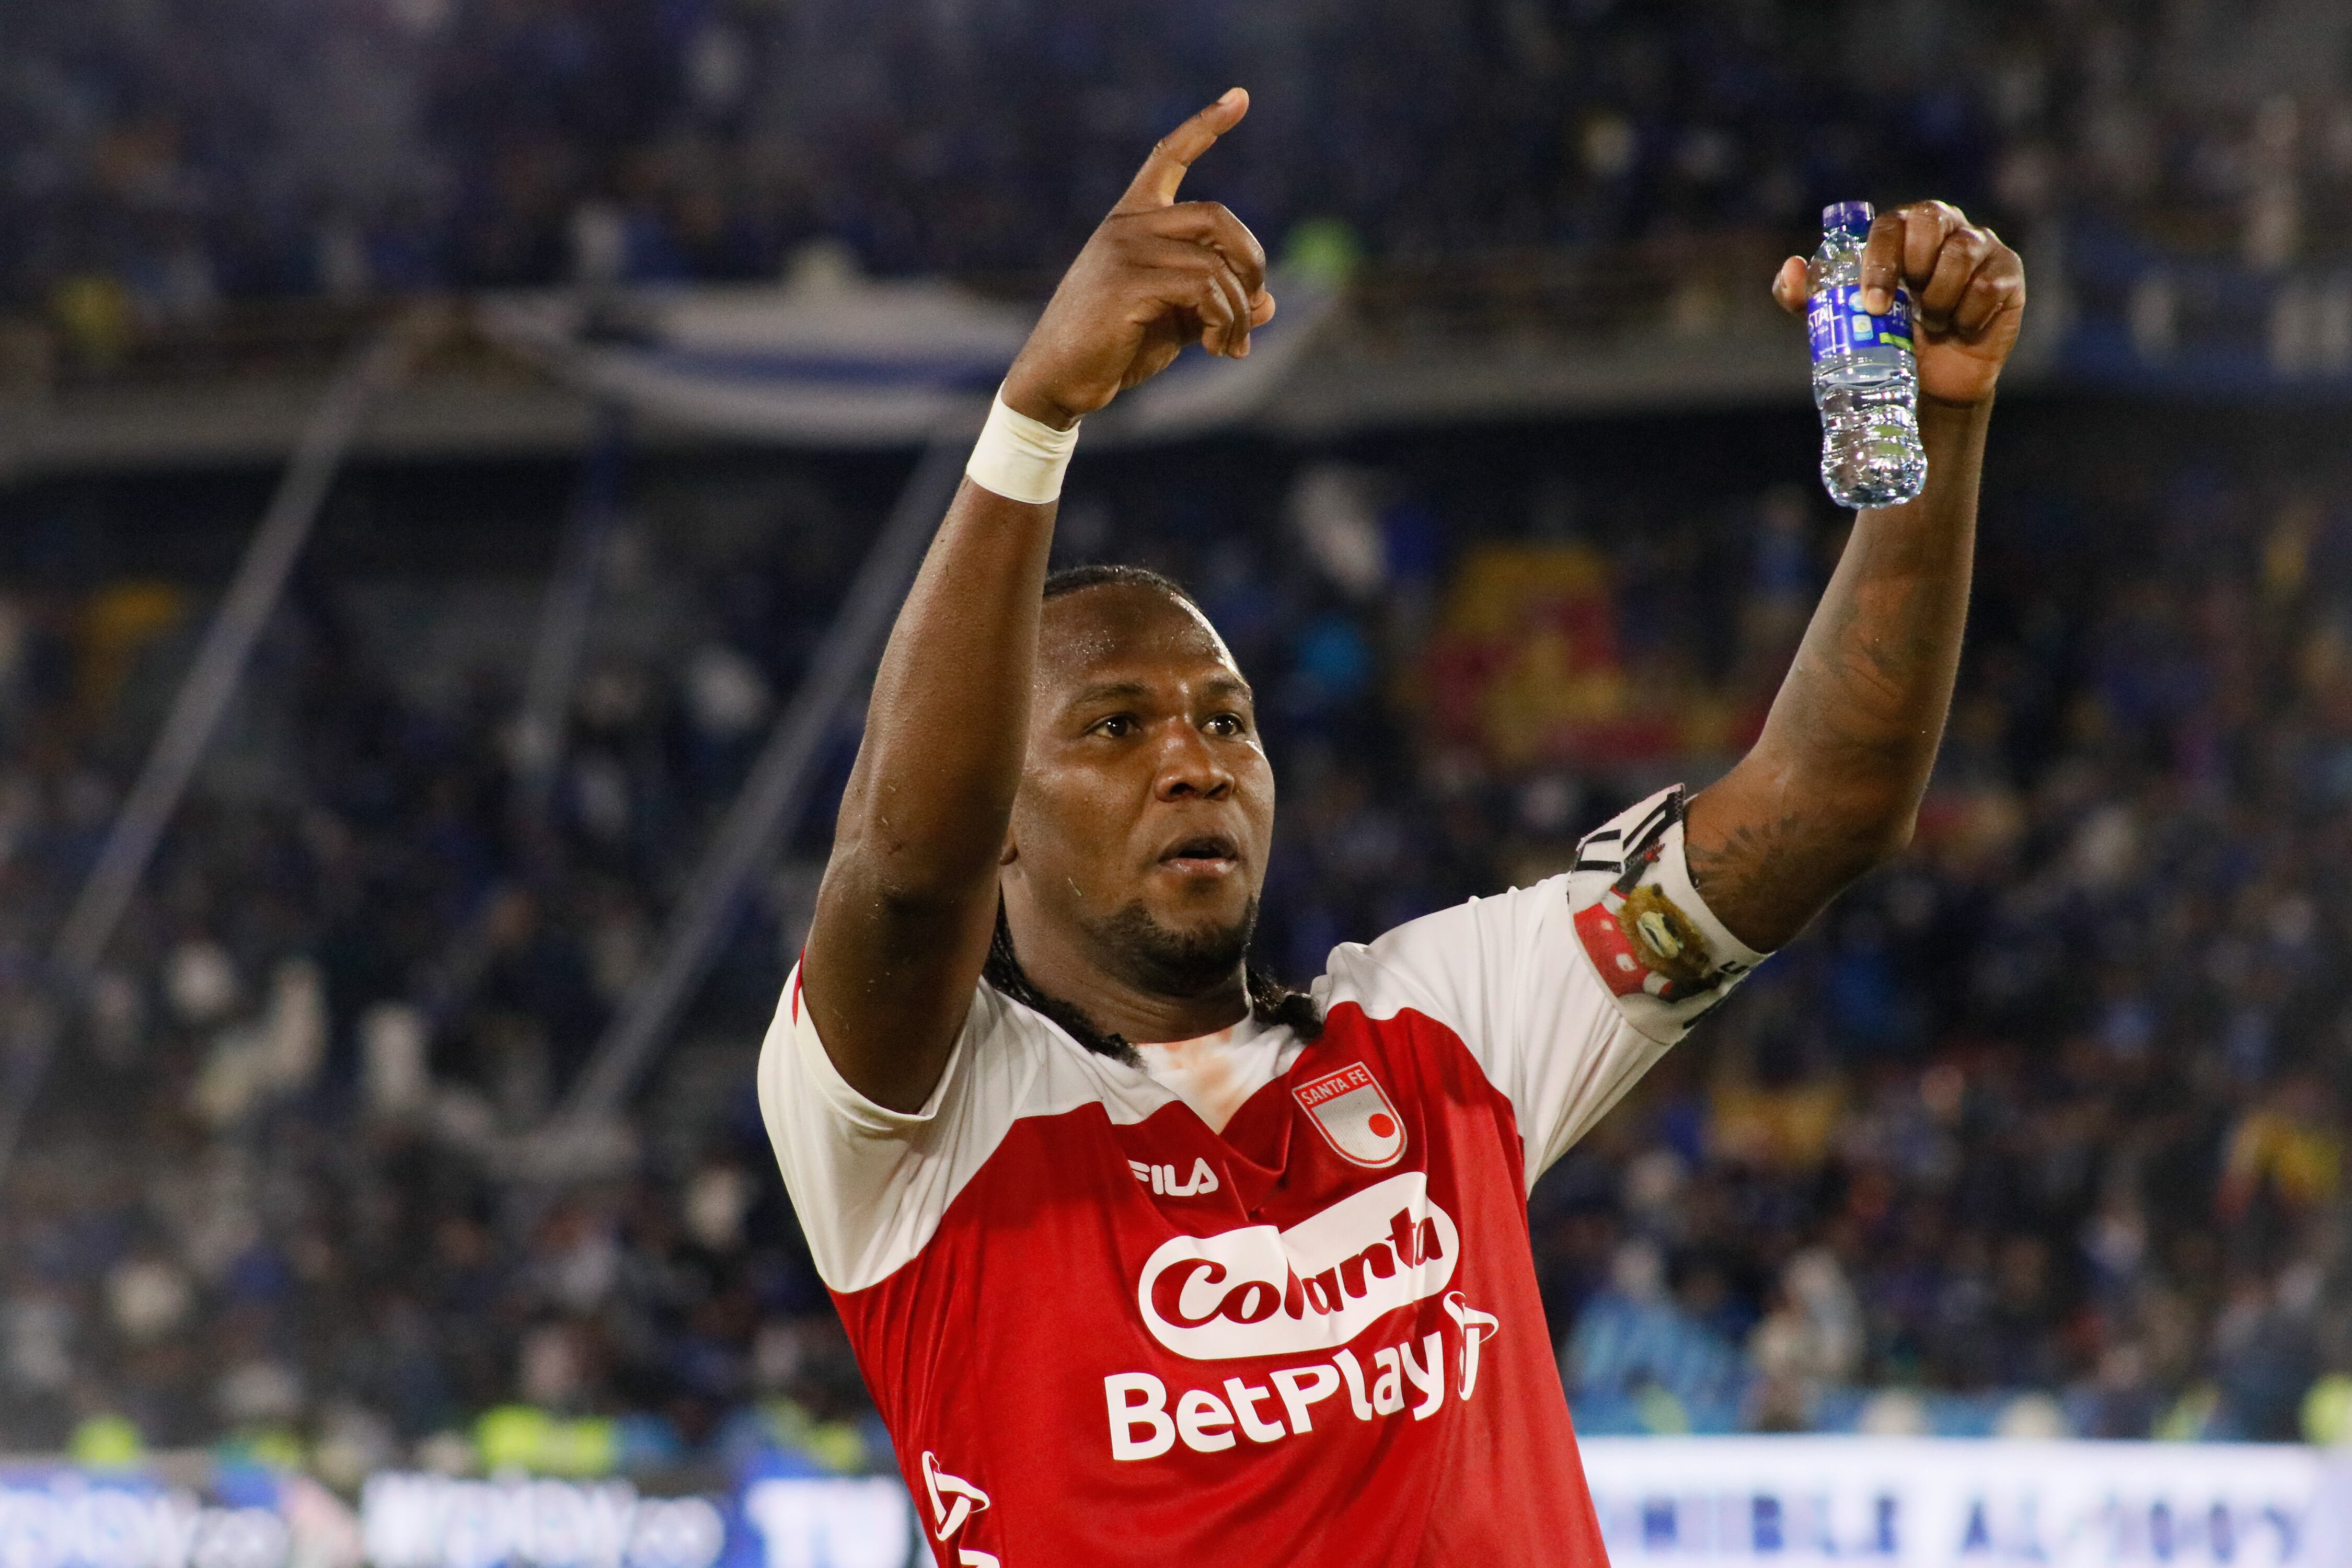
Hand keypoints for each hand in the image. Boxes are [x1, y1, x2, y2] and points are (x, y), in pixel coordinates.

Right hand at [1000, 89, 1276, 429]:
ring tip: (1234, 345)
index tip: (1241, 97)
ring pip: (1217, 266)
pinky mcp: (1128, 284)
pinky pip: (1204, 291)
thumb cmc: (1115, 348)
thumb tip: (1268, 302)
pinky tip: (1220, 349)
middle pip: (1217, 216)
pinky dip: (1225, 322)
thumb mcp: (1176, 320)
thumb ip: (1216, 303)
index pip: (1168, 156)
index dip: (1206, 126)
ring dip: (1240, 311)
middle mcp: (1127, 226)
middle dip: (1252, 260)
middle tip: (1258, 302)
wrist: (1060, 381)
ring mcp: (1125, 252)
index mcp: (1132, 220)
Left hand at [1771, 202, 2024, 407]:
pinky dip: (1969, 315)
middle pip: (1931, 221)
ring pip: (1962, 256)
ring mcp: (1981, 247)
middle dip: (1915, 269)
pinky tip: (1960, 328)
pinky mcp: (2008, 273)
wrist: (1931, 382)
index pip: (1889, 225)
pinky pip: (1988, 287)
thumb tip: (1792, 269)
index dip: (1881, 261)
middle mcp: (1944, 228)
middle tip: (1905, 311)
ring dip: (1942, 300)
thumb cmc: (1885, 339)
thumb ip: (1808, 297)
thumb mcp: (1840, 321)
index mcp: (1902, 231)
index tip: (1872, 304)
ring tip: (1933, 324)